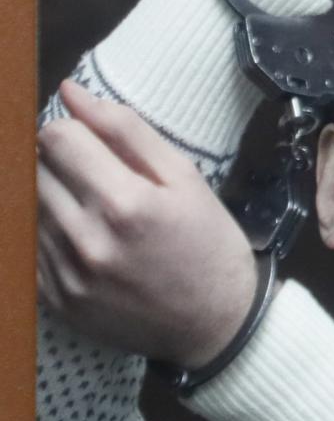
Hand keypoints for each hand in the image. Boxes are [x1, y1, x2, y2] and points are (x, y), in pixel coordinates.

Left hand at [38, 82, 258, 367]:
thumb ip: (126, 130)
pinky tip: (87, 243)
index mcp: (124, 203)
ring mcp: (67, 276)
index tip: (95, 145)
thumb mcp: (184, 179)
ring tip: (95, 213)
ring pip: (29, 208)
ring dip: (54, 200)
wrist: (217, 327)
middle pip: (36, 170)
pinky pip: (29, 248)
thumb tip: (71, 92)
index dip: (75, 132)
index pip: (57, 138)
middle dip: (62, 164)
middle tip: (98, 179)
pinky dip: (51, 236)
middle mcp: (88, 241)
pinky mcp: (57, 302)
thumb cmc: (208, 245)